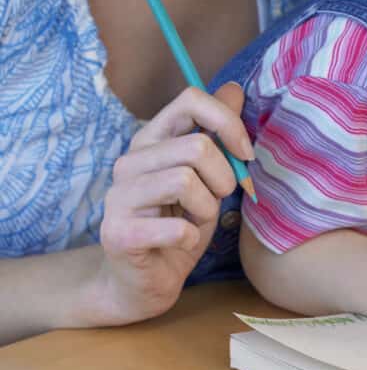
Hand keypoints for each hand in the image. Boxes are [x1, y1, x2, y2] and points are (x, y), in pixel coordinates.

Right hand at [91, 83, 252, 325]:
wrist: (144, 281)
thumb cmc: (181, 222)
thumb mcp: (209, 175)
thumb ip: (218, 134)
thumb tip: (233, 88)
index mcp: (153, 139)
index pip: (191, 99)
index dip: (227, 122)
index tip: (244, 153)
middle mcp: (130, 161)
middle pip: (197, 146)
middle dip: (223, 178)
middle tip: (216, 200)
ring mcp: (118, 196)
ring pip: (186, 181)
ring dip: (207, 208)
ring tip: (196, 221)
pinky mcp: (118, 232)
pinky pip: (176, 226)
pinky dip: (191, 237)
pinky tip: (182, 242)